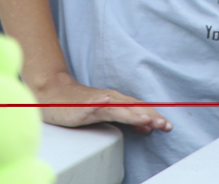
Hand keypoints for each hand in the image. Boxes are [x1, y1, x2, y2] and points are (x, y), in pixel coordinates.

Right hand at [30, 70, 172, 133]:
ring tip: (155, 122)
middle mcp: (112, 98)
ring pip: (126, 109)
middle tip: (168, 126)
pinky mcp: (91, 106)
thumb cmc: (76, 104)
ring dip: (141, 115)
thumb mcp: (103, 115)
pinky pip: (109, 110)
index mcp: (116, 101)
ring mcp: (102, 101)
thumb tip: (145, 126)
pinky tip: (129, 115)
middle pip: (137, 108)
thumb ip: (124, 119)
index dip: (154, 117)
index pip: (139, 109)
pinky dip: (121, 112)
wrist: (51, 92)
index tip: (168, 126)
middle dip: (154, 116)